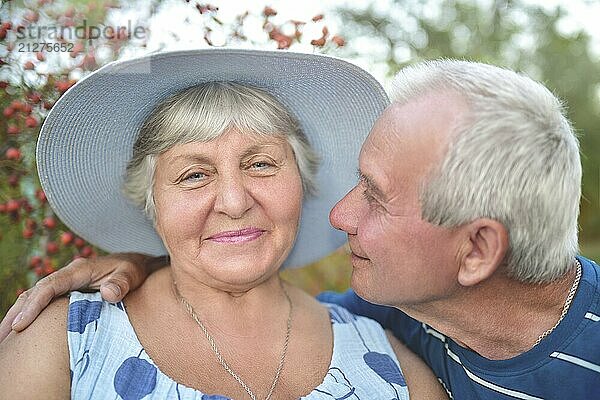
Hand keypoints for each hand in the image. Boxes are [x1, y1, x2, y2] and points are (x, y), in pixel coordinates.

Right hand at [0, 253, 165, 341]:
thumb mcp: (131, 275)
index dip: (33, 305)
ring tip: (5, 338)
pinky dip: (31, 314)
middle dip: (17, 314)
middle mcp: (68, 275)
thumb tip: (108, 294)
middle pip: (35, 293)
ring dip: (19, 315)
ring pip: (36, 297)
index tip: (20, 325)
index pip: (49, 287)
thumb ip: (121, 283)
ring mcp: (66, 283)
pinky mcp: (68, 292)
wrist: (137, 264)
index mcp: (79, 270)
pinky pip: (44, 302)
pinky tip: (23, 331)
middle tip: (3, 337)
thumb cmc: (133, 270)